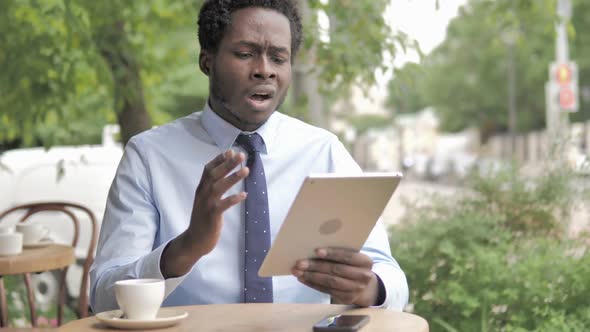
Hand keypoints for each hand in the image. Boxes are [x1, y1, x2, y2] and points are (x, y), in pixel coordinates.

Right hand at [161, 150, 248, 277]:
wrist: (194, 240)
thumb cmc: (203, 219)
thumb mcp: (204, 200)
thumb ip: (211, 187)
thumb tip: (223, 174)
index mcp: (201, 189)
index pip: (208, 169)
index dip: (219, 159)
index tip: (230, 151)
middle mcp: (202, 194)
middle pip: (215, 174)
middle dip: (228, 163)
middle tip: (241, 155)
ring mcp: (206, 204)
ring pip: (219, 187)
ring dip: (233, 177)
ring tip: (246, 170)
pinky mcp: (212, 215)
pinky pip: (223, 205)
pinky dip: (233, 199)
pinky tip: (244, 194)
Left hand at [291, 248, 379, 306]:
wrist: (366, 287)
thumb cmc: (354, 266)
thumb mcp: (354, 258)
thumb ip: (341, 253)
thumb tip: (315, 249)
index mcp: (366, 261)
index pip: (348, 256)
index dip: (332, 253)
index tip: (316, 251)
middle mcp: (363, 276)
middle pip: (336, 270)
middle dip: (316, 266)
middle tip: (300, 262)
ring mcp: (356, 289)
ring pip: (330, 281)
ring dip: (311, 276)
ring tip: (298, 271)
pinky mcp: (347, 298)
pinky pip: (327, 290)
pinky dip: (313, 284)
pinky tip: (303, 279)